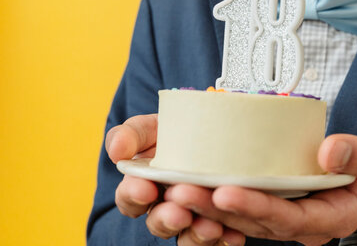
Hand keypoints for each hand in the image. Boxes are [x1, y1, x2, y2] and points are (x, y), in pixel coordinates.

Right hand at [106, 114, 244, 244]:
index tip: (144, 188)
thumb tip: (117, 151)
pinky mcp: (222, 224)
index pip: (130, 198)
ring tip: (210, 226)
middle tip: (179, 214)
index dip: (134, 196)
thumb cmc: (179, 130)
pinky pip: (222, 240)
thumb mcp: (154, 126)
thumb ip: (131, 134)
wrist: (218, 127)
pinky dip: (227, 239)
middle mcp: (167, 208)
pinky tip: (234, 234)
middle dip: (166, 220)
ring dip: (197, 235)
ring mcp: (194, 219)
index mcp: (144, 186)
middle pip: (159, 224)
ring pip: (188, 238)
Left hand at [164, 131, 356, 244]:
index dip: (256, 208)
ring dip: (209, 204)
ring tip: (174, 187)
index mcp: (333, 217)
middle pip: (256, 222)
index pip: (289, 219)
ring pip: (244, 218)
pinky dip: (220, 196)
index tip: (224, 192)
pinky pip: (247, 204)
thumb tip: (330, 151)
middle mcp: (306, 223)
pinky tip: (194, 182)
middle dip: (217, 208)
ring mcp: (292, 216)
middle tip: (180, 189)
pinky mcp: (282, 202)